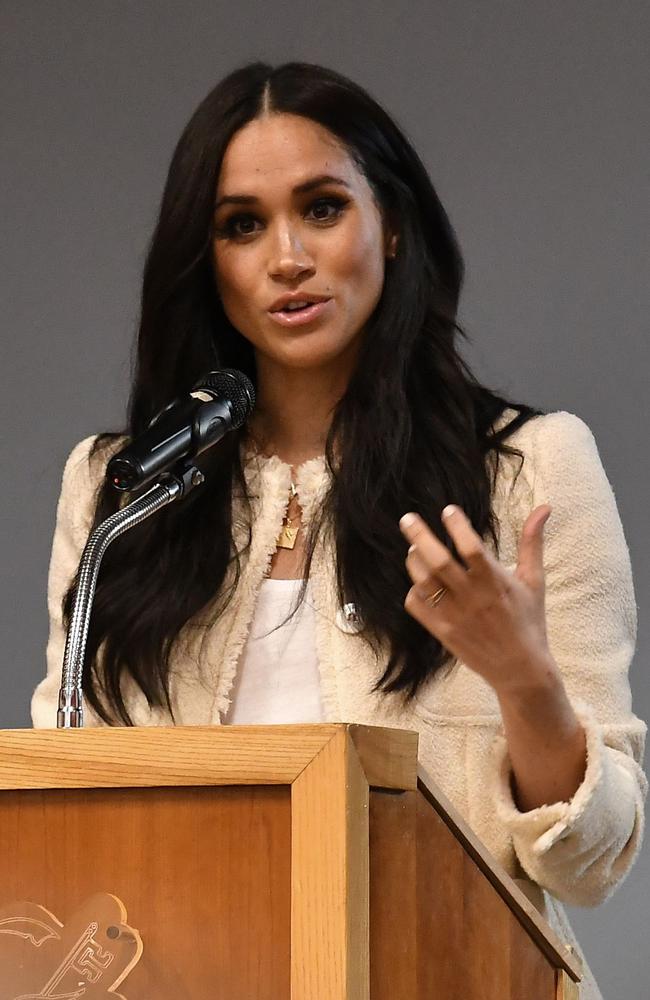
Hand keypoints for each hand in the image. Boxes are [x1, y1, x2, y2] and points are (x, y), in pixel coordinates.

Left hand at [400, 503, 558, 696]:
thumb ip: (532, 542)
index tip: (448, 510)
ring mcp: (454, 616)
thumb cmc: (528, 621)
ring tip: (414, 548)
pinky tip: (419, 582)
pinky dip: (413, 589)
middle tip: (407, 518)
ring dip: (414, 560)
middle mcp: (472, 598)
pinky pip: (417, 605)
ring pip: (423, 581)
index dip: (457, 526)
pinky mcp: (442, 632)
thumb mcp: (534, 581)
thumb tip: (544, 507)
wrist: (520, 670)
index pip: (471, 548)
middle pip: (439, 561)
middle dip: (419, 536)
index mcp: (495, 583)